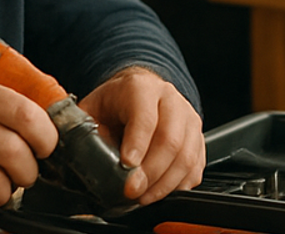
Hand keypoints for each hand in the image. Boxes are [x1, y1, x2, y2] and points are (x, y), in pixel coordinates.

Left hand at [79, 67, 204, 204]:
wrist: (137, 92)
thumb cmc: (114, 103)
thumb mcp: (92, 109)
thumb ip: (87, 131)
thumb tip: (85, 160)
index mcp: (141, 88)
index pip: (145, 117)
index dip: (137, 144)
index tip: (126, 166)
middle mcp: (170, 100)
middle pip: (170, 140)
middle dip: (150, 172)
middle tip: (132, 191)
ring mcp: (188, 119)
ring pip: (186, 156)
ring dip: (164, 184)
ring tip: (143, 196)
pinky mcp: (198, 139)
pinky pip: (195, 168)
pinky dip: (178, 186)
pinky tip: (159, 191)